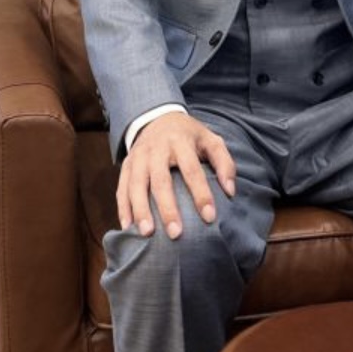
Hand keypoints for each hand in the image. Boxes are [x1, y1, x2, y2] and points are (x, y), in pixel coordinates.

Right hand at [118, 112, 236, 239]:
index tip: (209, 217)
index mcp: (180, 141)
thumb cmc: (189, 136)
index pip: (191, 169)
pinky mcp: (126, 165)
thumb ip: (224, 163)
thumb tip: (230, 191)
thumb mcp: (210, 140)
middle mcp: (156, 149)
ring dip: (141, 210)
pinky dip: (123, 208)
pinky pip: (121, 188)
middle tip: (176, 234)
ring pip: (136, 184)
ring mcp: (138, 157)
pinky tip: (127, 228)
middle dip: (167, 208)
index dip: (201, 193)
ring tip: (147, 234)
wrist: (158, 117)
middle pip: (161, 180)